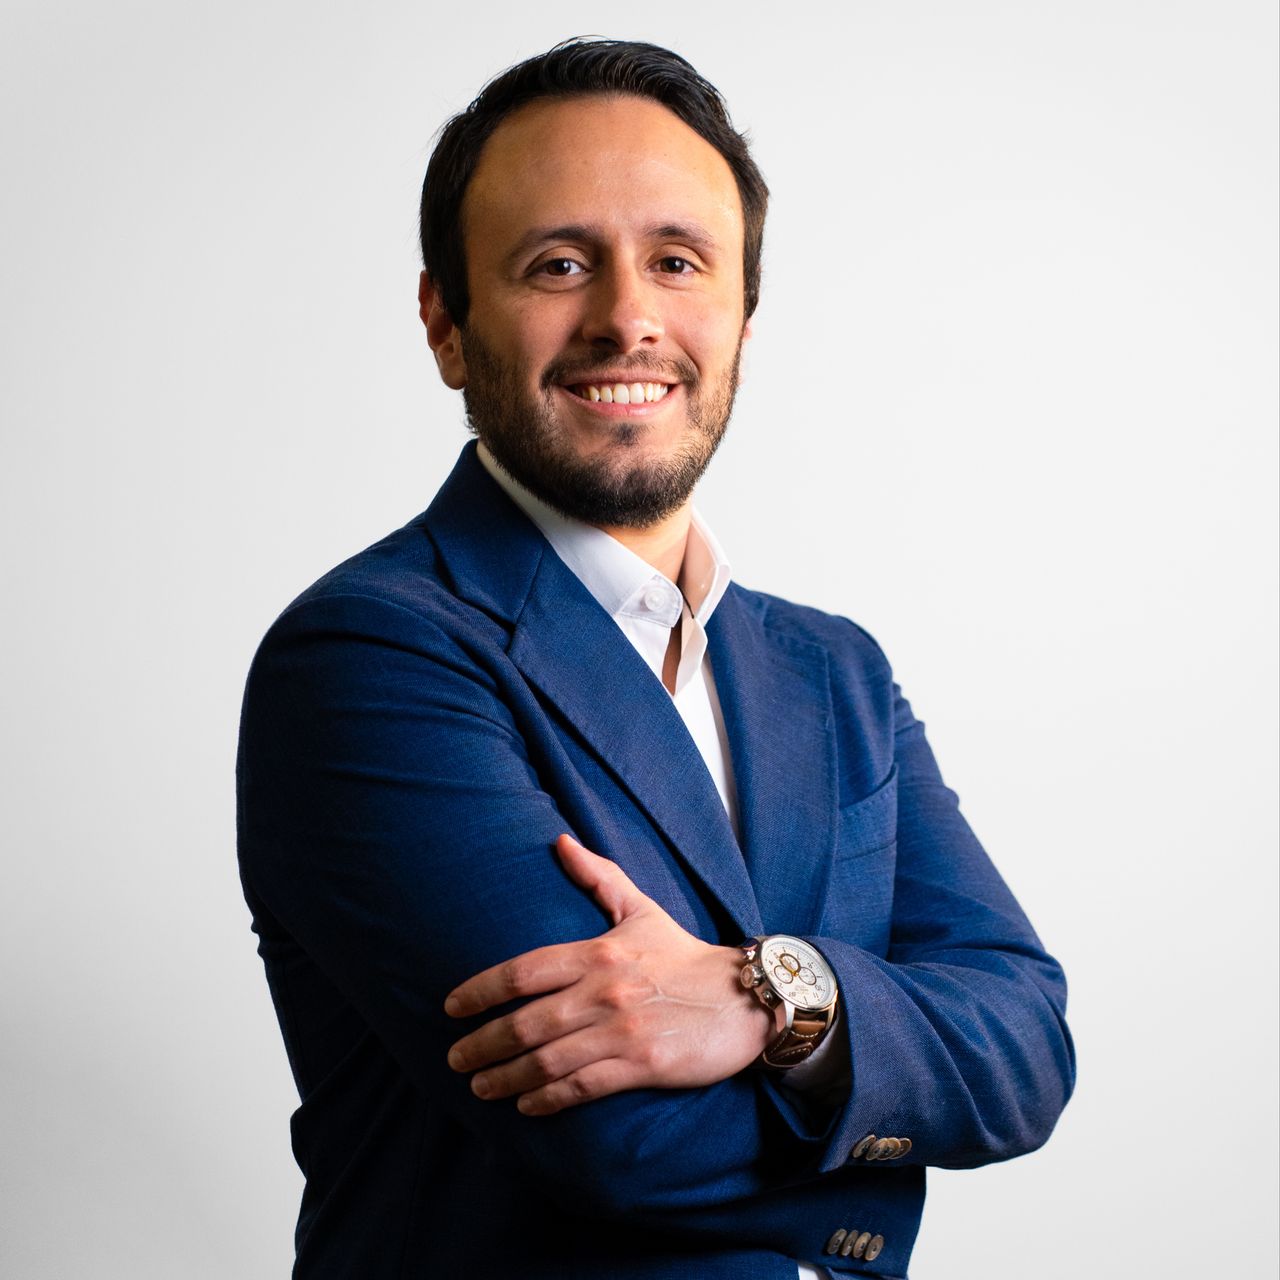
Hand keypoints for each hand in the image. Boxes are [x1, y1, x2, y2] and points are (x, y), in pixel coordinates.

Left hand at [444, 834, 774, 1114]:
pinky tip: (526, 1104)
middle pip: (526, 1022)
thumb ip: (599, 877)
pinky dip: (549, 1098)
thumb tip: (559, 840)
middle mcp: (605, 990)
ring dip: (506, 1077)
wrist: (746, 998)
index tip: (451, 1008)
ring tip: (479, 1086)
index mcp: (599, 951)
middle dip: (483, 1043)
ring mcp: (623, 1029)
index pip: (524, 971)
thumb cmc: (686, 954)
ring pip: (548, 1059)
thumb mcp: (641, 909)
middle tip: (454, 1058)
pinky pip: (583, 1086)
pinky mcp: (644, 1064)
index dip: (481, 991)